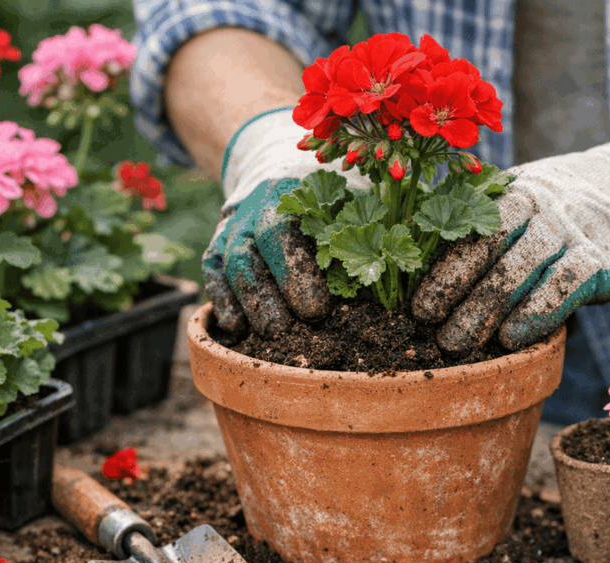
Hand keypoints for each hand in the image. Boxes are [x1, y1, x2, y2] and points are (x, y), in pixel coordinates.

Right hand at [203, 109, 366, 336]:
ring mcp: (230, 233)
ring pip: (229, 271)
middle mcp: (251, 213)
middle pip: (249, 257)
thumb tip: (396, 272)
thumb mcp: (358, 202)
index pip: (284, 233)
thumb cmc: (336, 201)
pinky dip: (223, 306)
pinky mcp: (214, 253)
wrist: (282, 178)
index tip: (317, 310)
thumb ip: (374, 230)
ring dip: (250, 307)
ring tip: (274, 338)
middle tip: (292, 332)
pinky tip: (239, 331)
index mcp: (289, 195)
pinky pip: (213, 280)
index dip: (297, 273)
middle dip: (269, 298)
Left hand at [411, 134, 609, 352]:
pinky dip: (536, 315)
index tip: (419, 308)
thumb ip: (479, 223)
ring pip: (522, 273)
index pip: (470, 231)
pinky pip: (564, 289)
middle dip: (459, 298)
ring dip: (487, 312)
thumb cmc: (552, 210)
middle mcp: (542, 206)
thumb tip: (418, 261)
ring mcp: (573, 231)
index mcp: (512, 190)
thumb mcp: (518, 198)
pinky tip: (512, 337)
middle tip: (436, 336)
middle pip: (492, 255)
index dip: (443, 272)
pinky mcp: (602, 259)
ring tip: (460, 343)